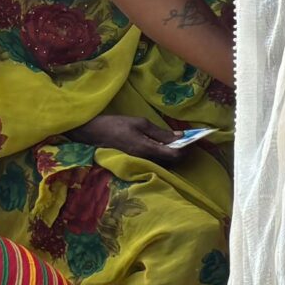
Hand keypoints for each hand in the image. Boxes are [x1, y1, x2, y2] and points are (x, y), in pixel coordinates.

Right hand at [74, 113, 188, 163]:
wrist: (92, 133)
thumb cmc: (115, 125)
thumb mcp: (140, 123)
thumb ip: (160, 132)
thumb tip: (180, 135)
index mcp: (147, 149)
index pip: (174, 155)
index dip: (186, 148)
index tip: (192, 139)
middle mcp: (145, 159)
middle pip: (171, 161)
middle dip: (182, 151)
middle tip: (186, 139)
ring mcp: (140, 161)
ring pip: (164, 162)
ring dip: (173, 153)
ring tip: (177, 140)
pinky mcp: (136, 160)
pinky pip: (155, 160)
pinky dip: (163, 153)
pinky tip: (163, 144)